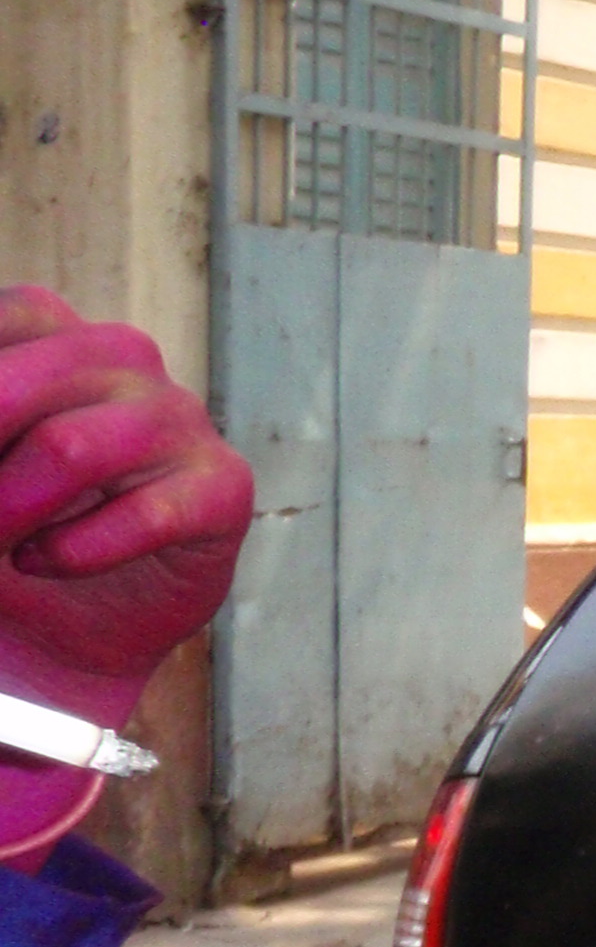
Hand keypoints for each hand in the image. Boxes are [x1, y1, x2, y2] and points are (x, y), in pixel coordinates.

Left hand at [0, 290, 253, 726]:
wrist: (77, 626)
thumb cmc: (8, 528)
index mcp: (52, 336)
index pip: (4, 320)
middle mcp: (121, 360)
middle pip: (11, 388)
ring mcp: (179, 419)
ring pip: (69, 449)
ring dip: (8, 511)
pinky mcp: (223, 488)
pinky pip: (145, 515)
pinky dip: (75, 552)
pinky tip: (40, 561)